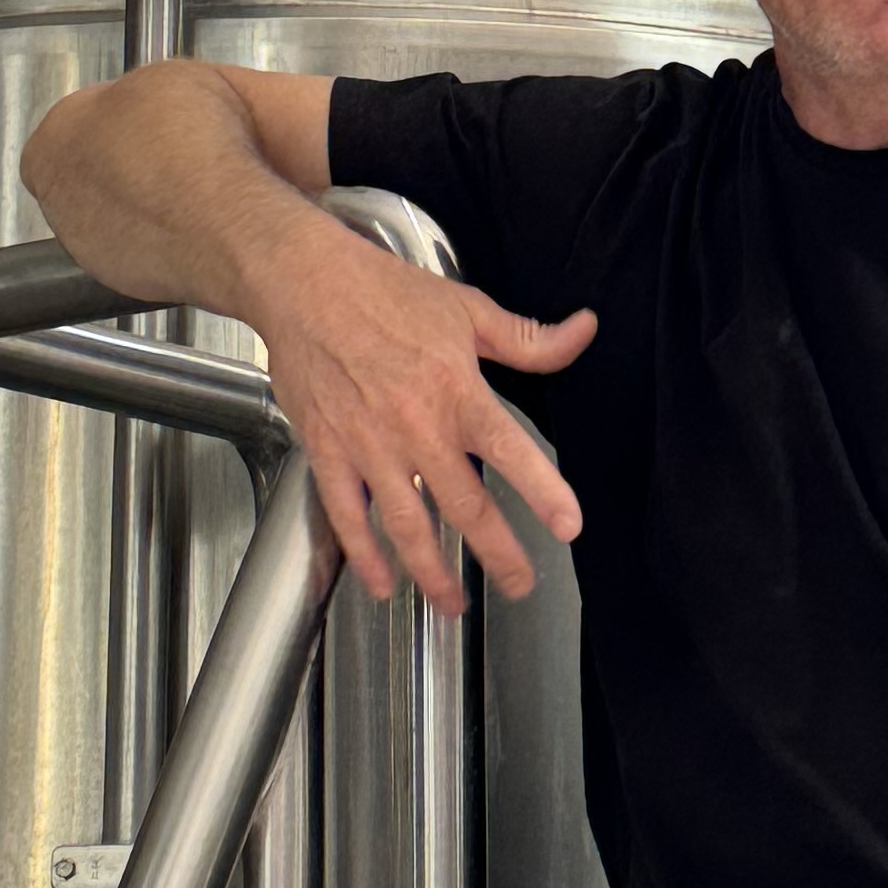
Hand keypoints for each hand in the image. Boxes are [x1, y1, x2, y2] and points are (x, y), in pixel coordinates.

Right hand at [255, 221, 594, 614]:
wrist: (304, 283)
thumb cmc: (383, 292)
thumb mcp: (467, 308)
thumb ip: (528, 339)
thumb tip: (583, 331)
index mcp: (457, 391)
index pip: (510, 450)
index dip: (542, 491)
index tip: (568, 526)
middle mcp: (416, 427)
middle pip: (465, 506)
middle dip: (498, 553)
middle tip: (521, 583)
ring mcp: (369, 446)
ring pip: (407, 524)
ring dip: (433, 572)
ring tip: (455, 604)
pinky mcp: (328, 452)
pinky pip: (348, 516)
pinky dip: (365, 555)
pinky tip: (382, 583)